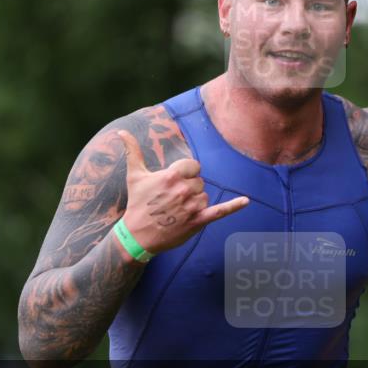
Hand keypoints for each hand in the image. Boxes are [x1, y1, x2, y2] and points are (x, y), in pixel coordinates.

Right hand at [117, 130, 248, 254]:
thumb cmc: (137, 204)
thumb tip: (121, 131)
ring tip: (178, 210)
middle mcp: (184, 189)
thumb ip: (132, 151)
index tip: (174, 183)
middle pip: (199, 182)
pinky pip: (220, 211)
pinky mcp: (198, 221)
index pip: (193, 166)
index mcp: (171, 176)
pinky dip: (234, 206)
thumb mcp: (134, 175)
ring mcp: (192, 206)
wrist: (138, 235)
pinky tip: (246, 201)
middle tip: (172, 200)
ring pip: (205, 196)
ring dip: (195, 201)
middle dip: (189, 189)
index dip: (186, 174)